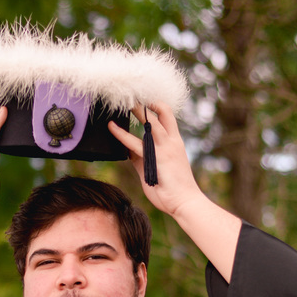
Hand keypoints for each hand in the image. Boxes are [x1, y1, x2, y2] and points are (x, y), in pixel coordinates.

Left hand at [108, 103, 207, 220]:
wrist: (185, 202)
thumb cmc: (174, 189)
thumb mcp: (158, 169)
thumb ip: (143, 159)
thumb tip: (129, 152)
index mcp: (175, 142)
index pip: (167, 116)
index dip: (157, 105)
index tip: (145, 99)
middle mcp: (171, 141)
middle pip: (161, 112)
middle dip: (146, 102)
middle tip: (132, 94)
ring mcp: (163, 149)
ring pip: (149, 122)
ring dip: (135, 110)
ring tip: (122, 102)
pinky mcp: (153, 159)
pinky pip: (134, 143)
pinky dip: (121, 133)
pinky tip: (111, 127)